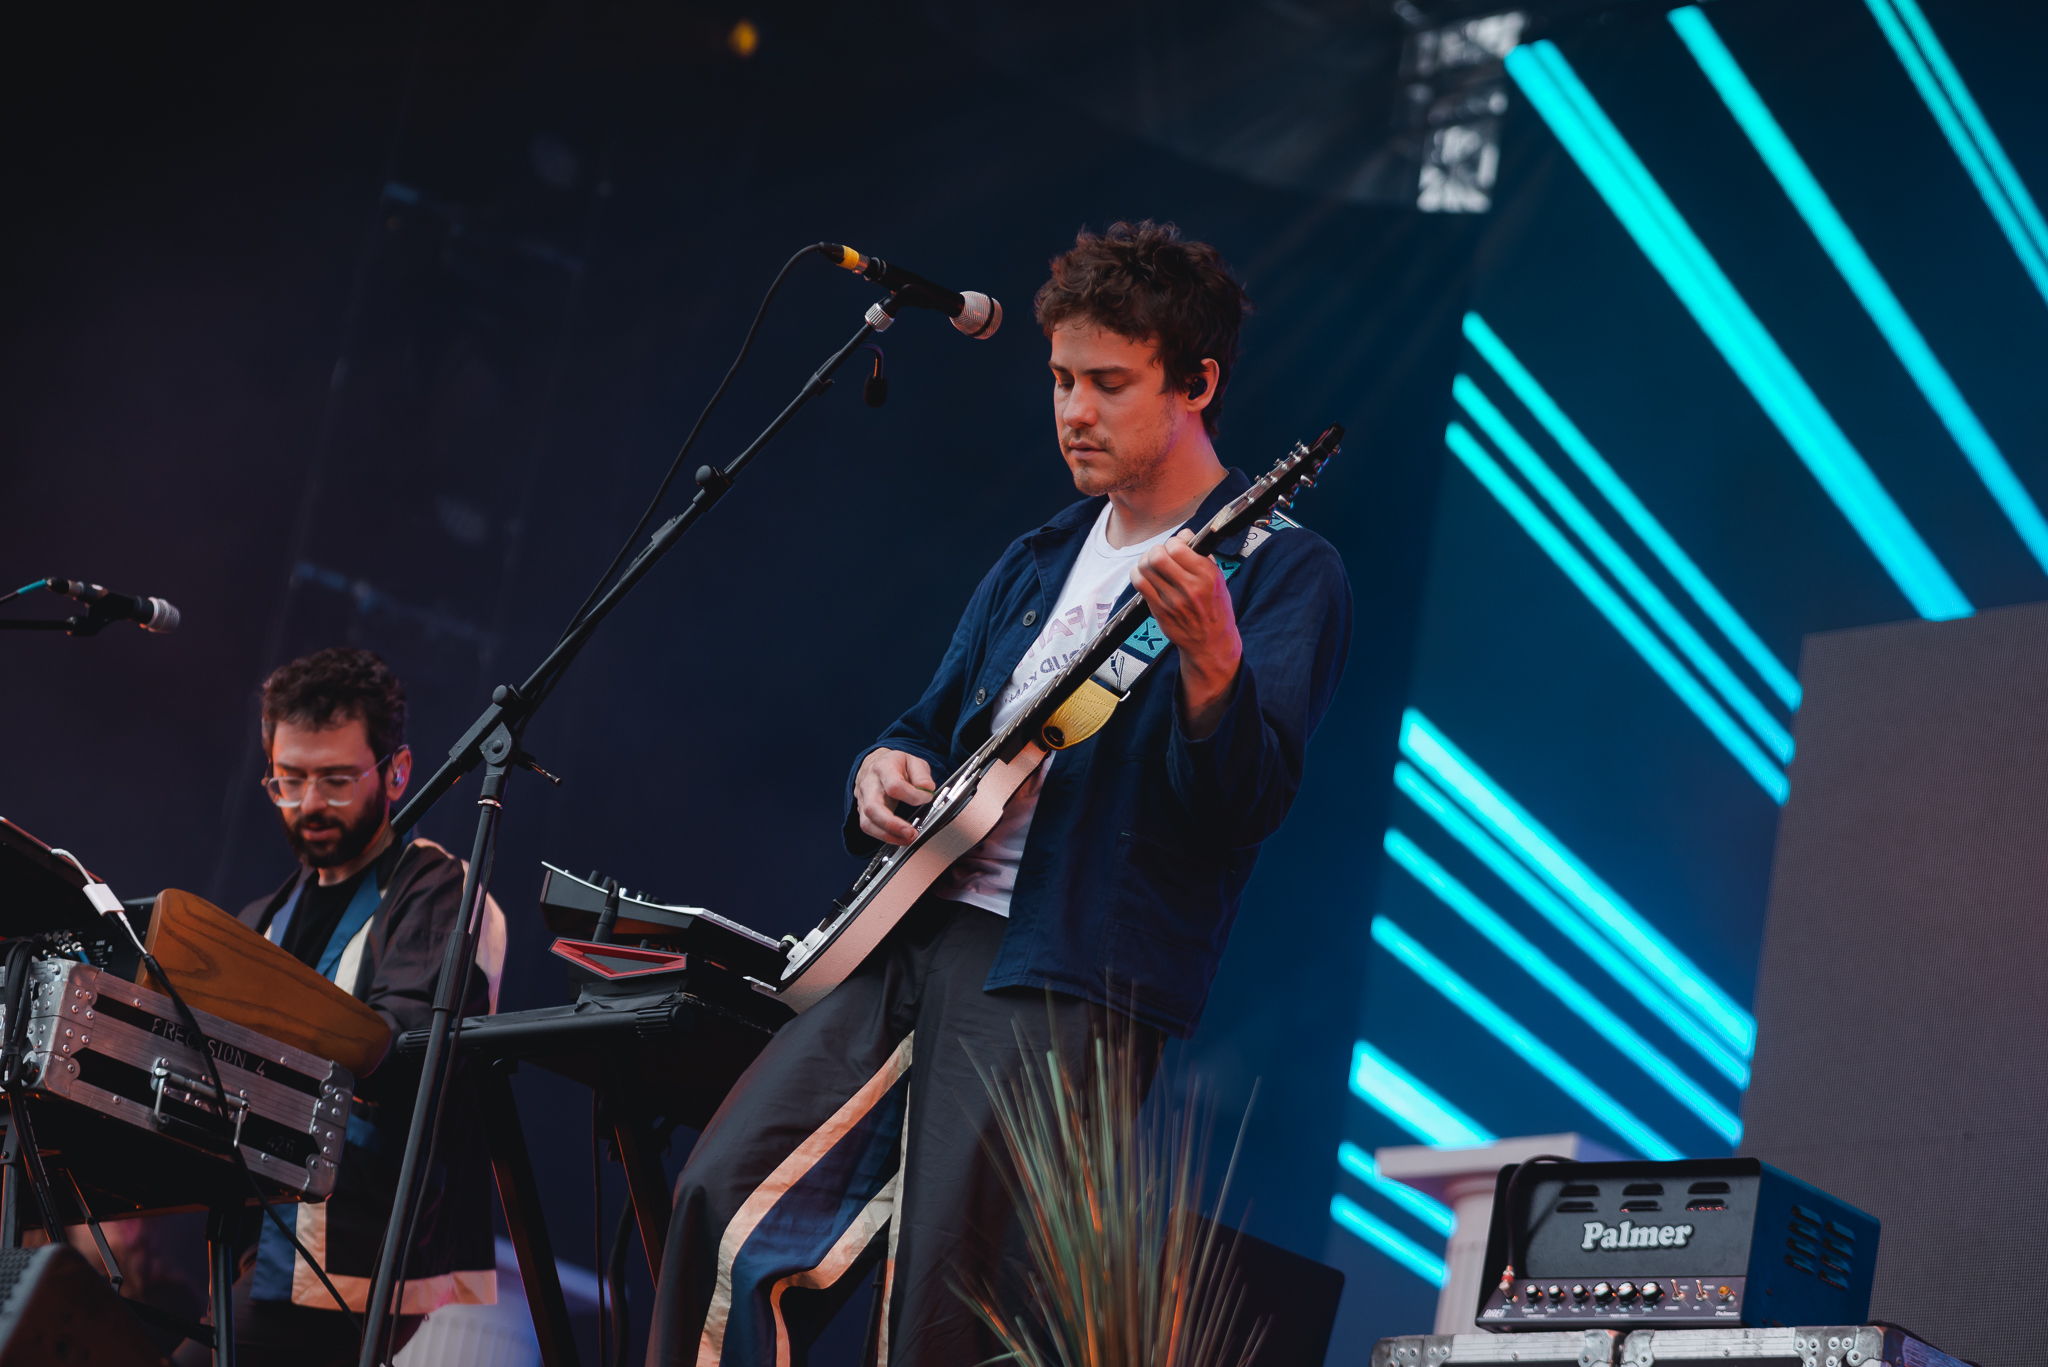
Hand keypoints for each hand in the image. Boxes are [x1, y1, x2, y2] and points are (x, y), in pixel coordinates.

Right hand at [855, 747, 936, 845]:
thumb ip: (922, 775)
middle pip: (873, 808)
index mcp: (883, 767)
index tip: (927, 798)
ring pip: (867, 822)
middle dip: (892, 824)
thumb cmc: (896, 764)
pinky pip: (868, 827)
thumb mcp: (913, 761)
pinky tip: (898, 839)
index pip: (894, 786)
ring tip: (907, 839)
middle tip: (910, 833)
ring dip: (887, 835)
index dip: (913, 796)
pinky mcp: (862, 811)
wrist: (876, 763)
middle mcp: (868, 784)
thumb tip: (927, 789)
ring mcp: (862, 799)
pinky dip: (884, 837)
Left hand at [1131, 529, 1241, 738]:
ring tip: (1151, 563)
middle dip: (1157, 549)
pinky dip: (1137, 574)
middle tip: (1161, 553)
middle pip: (1158, 556)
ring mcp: (1172, 600)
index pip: (1178, 547)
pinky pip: (1139, 584)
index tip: (1176, 545)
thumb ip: (1202, 557)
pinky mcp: (1159, 610)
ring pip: (1145, 568)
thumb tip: (1184, 536)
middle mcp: (1190, 587)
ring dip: (1145, 560)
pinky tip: (1144, 575)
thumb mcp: (1218, 579)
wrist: (1211, 642)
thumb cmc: (1215, 608)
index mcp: (1207, 575)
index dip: (1174, 541)